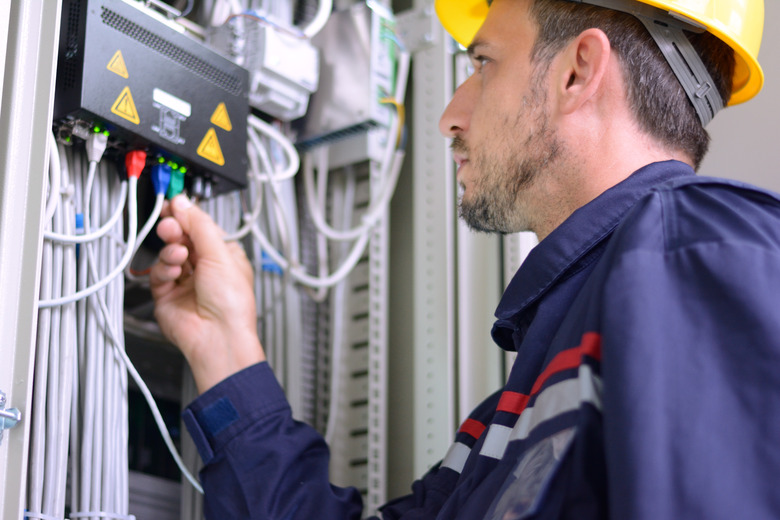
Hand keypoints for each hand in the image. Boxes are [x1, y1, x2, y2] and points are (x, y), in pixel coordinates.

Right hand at [150, 195, 265, 393]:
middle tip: (170, 224)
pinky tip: (174, 271)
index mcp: (225, 256)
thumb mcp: (220, 253)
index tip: (174, 206)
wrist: (217, 336)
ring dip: (171, 250)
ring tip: (178, 254)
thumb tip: (183, 203)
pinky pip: (159, 273)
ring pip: (169, 254)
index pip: (202, 229)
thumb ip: (199, 225)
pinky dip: (164, 268)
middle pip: (183, 239)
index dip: (188, 217)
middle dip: (175, 230)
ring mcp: (185, 282)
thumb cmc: (231, 303)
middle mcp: (205, 268)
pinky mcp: (167, 295)